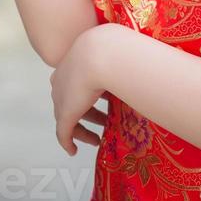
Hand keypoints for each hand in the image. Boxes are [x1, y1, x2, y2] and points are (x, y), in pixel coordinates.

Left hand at [49, 27, 110, 155]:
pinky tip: (73, 151)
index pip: (77, 83)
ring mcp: (61, 98)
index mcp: (72, 63)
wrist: (100, 53)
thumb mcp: (113, 53)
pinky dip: (68, 143)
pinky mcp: (65, 115)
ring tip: (96, 140)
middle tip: (104, 121)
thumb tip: (138, 62)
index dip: (89, 93)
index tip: (104, 102)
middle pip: (72, 101)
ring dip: (83, 131)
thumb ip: (118, 61)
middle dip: (89, 113)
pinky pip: (63, 134)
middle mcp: (62, 81)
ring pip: (68, 119)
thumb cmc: (112, 49)